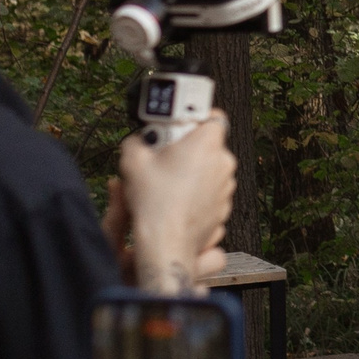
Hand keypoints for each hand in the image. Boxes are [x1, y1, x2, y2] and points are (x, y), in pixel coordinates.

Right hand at [119, 110, 236, 292]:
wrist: (166, 242)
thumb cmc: (155, 203)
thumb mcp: (132, 160)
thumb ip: (137, 141)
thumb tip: (137, 140)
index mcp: (207, 144)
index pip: (213, 116)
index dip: (196, 118)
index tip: (180, 124)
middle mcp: (223, 163)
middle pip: (208, 145)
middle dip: (188, 147)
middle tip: (164, 154)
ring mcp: (226, 186)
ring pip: (210, 169)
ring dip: (192, 171)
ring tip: (166, 180)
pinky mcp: (223, 206)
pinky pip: (210, 191)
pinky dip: (197, 191)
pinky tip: (175, 198)